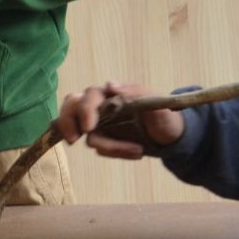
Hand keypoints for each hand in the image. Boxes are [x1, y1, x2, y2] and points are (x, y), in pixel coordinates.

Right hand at [55, 80, 184, 156]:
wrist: (170, 135)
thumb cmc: (163, 115)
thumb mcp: (155, 102)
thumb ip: (134, 92)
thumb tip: (110, 85)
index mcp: (109, 93)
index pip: (89, 96)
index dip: (84, 110)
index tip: (88, 128)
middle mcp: (98, 106)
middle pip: (71, 107)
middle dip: (68, 123)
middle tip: (73, 140)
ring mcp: (98, 124)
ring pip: (85, 133)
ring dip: (109, 146)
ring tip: (137, 151)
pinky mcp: (101, 139)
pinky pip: (98, 148)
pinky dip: (115, 153)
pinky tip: (136, 152)